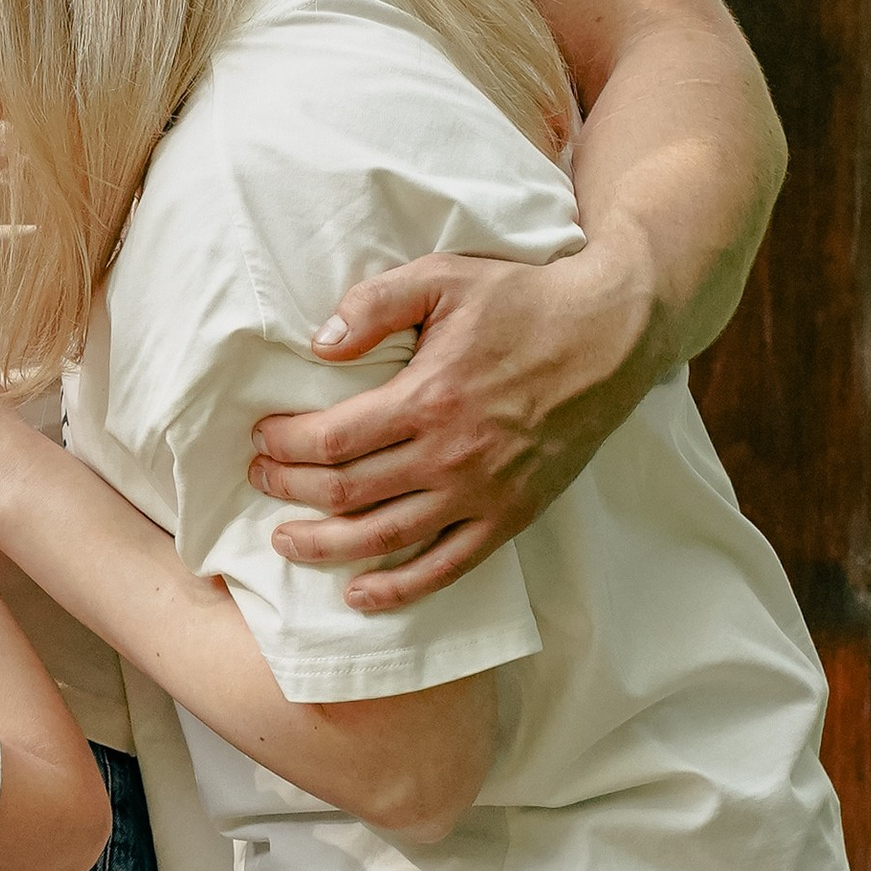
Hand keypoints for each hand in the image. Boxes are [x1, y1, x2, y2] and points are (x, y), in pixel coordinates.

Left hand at [247, 240, 660, 608]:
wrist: (610, 335)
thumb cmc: (524, 301)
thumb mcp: (447, 276)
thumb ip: (378, 302)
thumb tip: (320, 342)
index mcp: (430, 397)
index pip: (333, 438)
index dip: (285, 445)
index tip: (262, 439)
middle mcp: (453, 455)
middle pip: (349, 492)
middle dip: (291, 490)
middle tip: (261, 480)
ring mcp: (484, 493)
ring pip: (386, 539)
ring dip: (326, 546)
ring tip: (286, 541)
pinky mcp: (512, 516)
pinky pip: (449, 567)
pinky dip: (399, 588)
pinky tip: (360, 594)